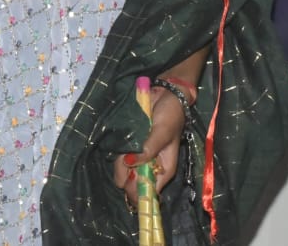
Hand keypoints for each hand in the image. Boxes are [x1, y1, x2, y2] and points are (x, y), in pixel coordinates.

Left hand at [113, 85, 186, 201]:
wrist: (165, 94)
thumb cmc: (170, 115)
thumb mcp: (162, 132)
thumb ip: (148, 149)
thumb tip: (130, 163)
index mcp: (164, 170)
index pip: (149, 193)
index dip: (137, 190)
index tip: (130, 176)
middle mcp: (151, 168)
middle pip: (132, 184)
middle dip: (126, 172)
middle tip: (127, 155)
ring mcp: (139, 158)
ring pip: (123, 171)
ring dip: (120, 160)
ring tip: (127, 143)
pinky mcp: (131, 148)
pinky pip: (119, 157)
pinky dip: (117, 152)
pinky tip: (123, 141)